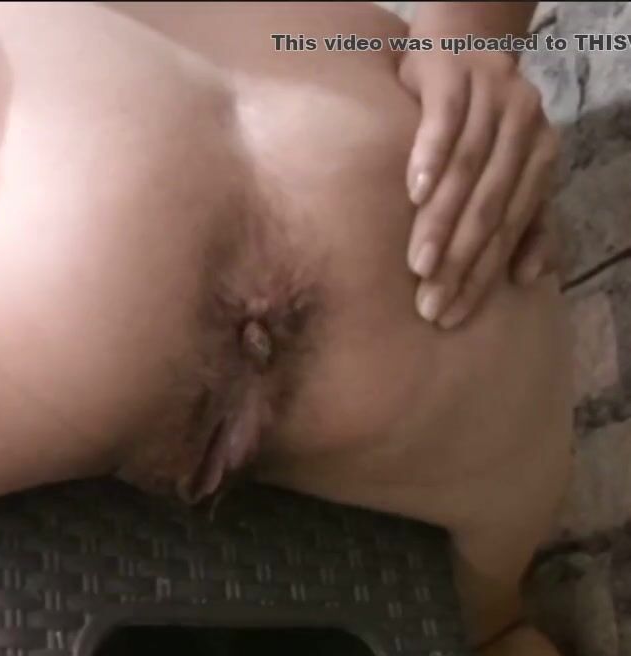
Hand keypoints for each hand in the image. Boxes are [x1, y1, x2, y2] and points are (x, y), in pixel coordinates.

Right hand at [398, 48, 558, 327]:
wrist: (461, 39)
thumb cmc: (477, 121)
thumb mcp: (507, 167)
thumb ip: (524, 219)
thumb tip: (527, 277)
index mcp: (541, 155)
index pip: (510, 226)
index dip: (482, 275)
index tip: (451, 314)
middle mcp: (525, 124)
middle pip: (490, 204)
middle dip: (460, 260)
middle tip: (430, 303)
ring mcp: (491, 95)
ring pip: (468, 169)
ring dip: (442, 221)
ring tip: (419, 264)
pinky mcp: (454, 73)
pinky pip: (444, 120)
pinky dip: (431, 157)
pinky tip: (415, 192)